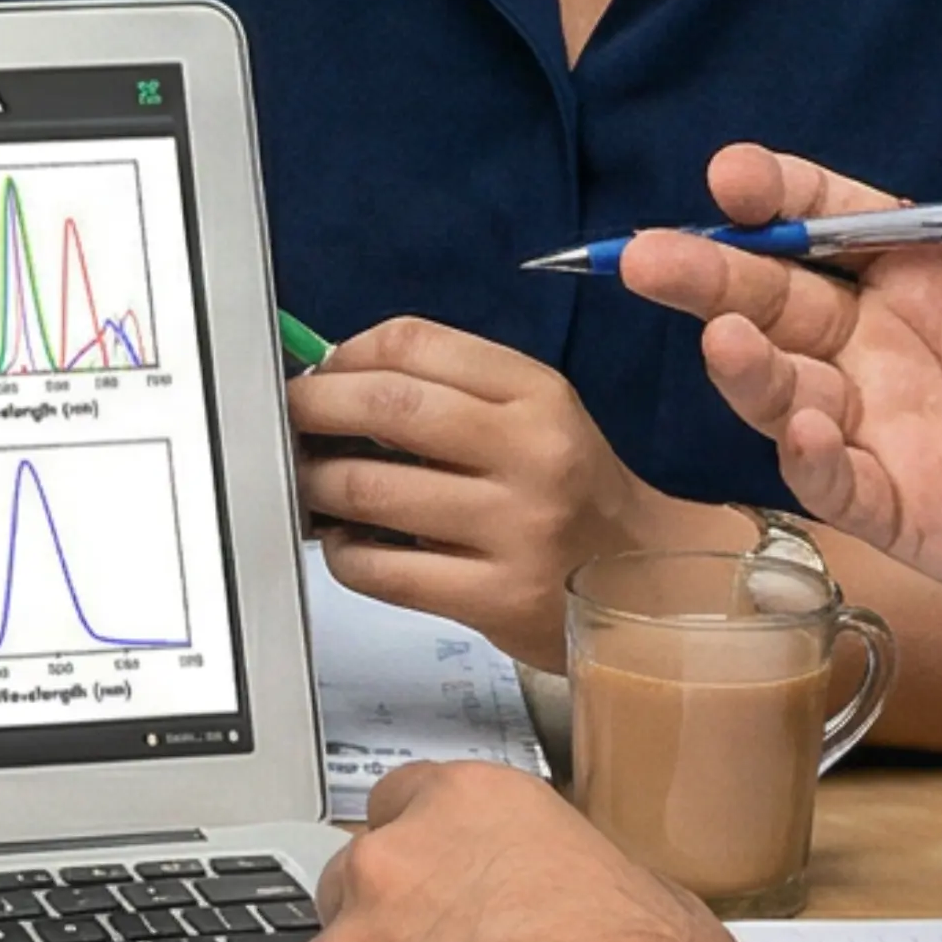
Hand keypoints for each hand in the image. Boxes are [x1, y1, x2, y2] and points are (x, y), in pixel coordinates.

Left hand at [291, 318, 731, 670]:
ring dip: (316, 485)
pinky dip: (345, 553)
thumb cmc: (573, 493)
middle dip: (314, 409)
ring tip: (307, 486)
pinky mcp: (496, 597)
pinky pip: (383, 570)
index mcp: (538, 395)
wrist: (654, 586)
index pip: (418, 344)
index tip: (321, 373)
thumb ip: (452, 393)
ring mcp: (515, 529)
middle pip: (388, 407)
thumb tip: (334, 380)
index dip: (348, 353)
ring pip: (372, 492)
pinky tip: (347, 544)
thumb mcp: (535, 419)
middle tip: (287, 422)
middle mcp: (532, 454)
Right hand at [628, 74, 941, 668]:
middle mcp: (896, 344)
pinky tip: (804, 427)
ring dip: (745, 366)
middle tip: (649, 256)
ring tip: (729, 341)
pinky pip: (837, 482)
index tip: (735, 175)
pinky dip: (807, 457)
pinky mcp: (909, 512)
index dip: (779, 196)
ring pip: (785, 389)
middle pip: (779, 298)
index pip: (833, 219)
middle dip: (711, 274)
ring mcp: (893, 429)